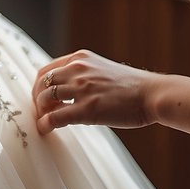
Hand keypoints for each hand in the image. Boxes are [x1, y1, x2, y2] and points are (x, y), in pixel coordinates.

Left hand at [32, 49, 156, 134]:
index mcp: (81, 58)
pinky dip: (45, 124)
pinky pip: (55, 116)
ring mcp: (82, 88)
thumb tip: (67, 88)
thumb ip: (84, 73)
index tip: (41, 97)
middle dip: (37, 99)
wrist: (152, 94)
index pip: (47, 70)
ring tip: (45, 120)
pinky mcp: (87, 109)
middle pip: (42, 83)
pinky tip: (45, 129)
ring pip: (46, 98)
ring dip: (41, 111)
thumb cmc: (132, 86)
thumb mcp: (102, 69)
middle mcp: (78, 69)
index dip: (39, 86)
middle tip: (41, 111)